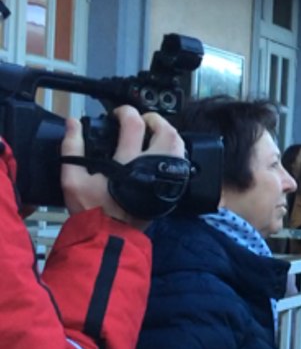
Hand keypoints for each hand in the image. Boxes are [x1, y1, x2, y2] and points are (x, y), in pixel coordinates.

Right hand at [61, 105, 184, 228]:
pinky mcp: (172, 189)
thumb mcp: (73, 179)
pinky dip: (174, 152)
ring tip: (153, 133)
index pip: (134, 124)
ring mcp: (165, 178)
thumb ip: (72, 149)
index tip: (118, 113)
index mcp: (128, 162)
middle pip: (167, 132)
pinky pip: (180, 163)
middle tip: (143, 120)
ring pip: (179, 147)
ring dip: (168, 134)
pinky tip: (161, 153)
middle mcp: (152, 167)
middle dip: (156, 120)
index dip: (126, 112)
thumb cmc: (93, 209)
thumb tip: (73, 123)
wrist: (111, 236)